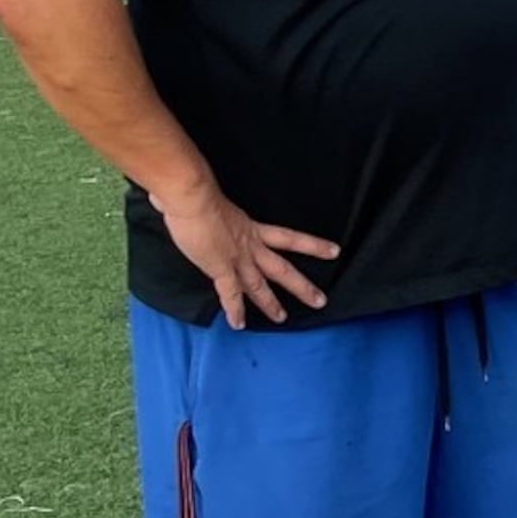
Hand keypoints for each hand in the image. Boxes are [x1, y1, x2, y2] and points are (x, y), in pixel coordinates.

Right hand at [156, 184, 339, 328]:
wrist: (191, 197)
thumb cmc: (196, 193)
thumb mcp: (212, 202)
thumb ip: (206, 208)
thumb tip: (182, 205)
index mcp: (252, 227)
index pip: (290, 238)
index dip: (313, 245)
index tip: (334, 251)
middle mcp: (250, 245)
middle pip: (284, 269)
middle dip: (302, 286)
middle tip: (321, 300)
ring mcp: (237, 258)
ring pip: (261, 286)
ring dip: (271, 304)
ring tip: (283, 319)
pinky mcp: (220, 268)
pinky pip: (230, 294)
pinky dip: (234, 309)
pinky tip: (238, 324)